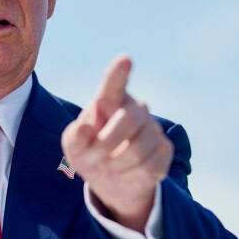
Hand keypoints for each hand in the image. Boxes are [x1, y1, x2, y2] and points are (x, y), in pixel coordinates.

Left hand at [60, 55, 172, 232]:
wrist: (111, 178)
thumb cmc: (89, 153)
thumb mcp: (74, 148)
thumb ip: (75, 138)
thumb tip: (83, 128)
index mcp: (109, 100)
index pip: (114, 84)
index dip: (119, 73)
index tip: (125, 60)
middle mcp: (135, 108)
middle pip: (129, 119)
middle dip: (107, 144)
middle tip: (93, 159)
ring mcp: (153, 128)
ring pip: (138, 149)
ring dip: (116, 166)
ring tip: (108, 166)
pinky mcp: (165, 149)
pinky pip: (149, 167)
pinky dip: (131, 176)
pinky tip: (126, 172)